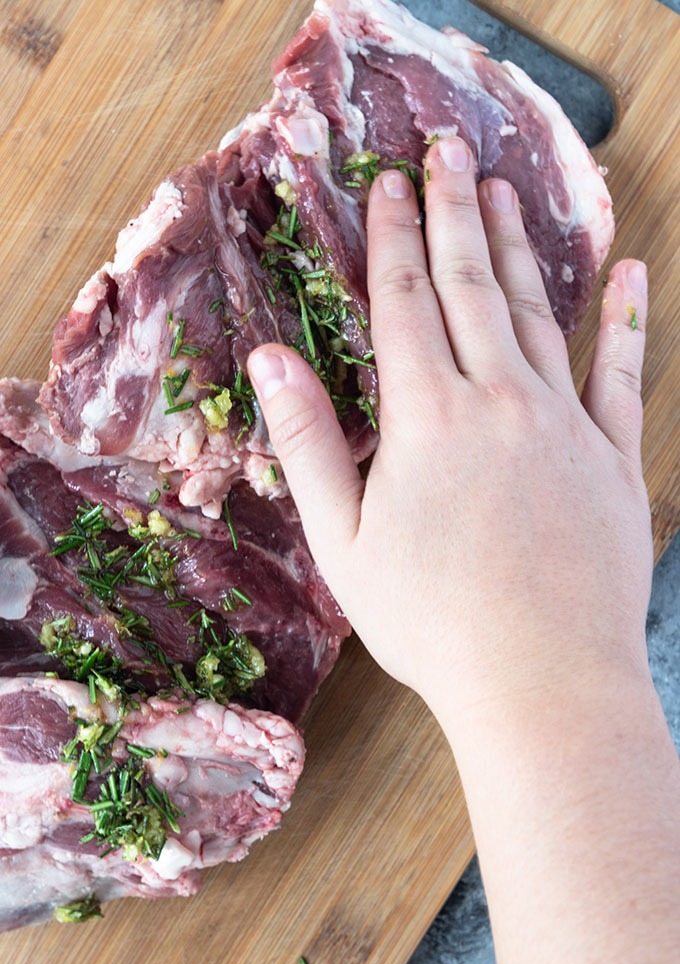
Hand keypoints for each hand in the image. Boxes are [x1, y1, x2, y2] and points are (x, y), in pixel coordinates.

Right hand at [247, 136, 651, 722]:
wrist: (544, 683)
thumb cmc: (433, 624)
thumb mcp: (344, 543)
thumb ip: (309, 443)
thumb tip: (270, 360)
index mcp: (428, 421)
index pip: (404, 305)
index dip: (392, 239)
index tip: (387, 185)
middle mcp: (500, 403)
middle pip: (471, 287)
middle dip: (453, 214)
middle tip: (446, 152)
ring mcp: (565, 425)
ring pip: (537, 314)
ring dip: (517, 248)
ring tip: (503, 191)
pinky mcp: (614, 458)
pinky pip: (622, 373)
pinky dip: (624, 320)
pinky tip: (628, 274)